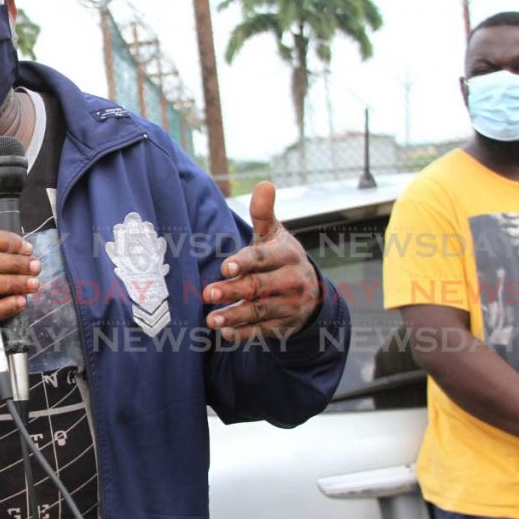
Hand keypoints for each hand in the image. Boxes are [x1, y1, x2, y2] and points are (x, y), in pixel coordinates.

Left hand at [202, 181, 319, 341]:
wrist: (311, 292)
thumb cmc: (281, 258)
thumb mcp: (275, 235)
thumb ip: (264, 213)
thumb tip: (264, 184)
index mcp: (287, 256)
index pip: (263, 259)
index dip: (244, 263)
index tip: (225, 267)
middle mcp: (291, 281)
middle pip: (259, 287)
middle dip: (234, 291)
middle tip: (208, 293)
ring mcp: (289, 306)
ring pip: (260, 312)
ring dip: (235, 316)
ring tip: (211, 319)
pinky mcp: (284, 326)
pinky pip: (264, 332)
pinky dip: (246, 334)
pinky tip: (226, 334)